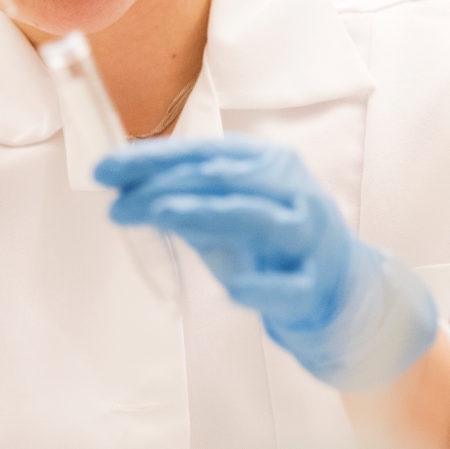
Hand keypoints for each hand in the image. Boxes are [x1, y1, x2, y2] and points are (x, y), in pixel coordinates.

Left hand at [95, 137, 437, 390]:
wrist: (345, 293)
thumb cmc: (274, 248)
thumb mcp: (226, 217)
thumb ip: (183, 201)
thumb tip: (122, 185)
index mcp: (269, 165)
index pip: (204, 155)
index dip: (151, 159)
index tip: (104, 169)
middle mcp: (293, 192)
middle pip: (226, 180)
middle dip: (167, 185)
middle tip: (118, 198)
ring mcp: (311, 239)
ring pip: (259, 219)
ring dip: (209, 214)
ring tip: (165, 215)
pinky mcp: (319, 287)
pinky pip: (291, 286)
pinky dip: (263, 286)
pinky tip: (235, 290)